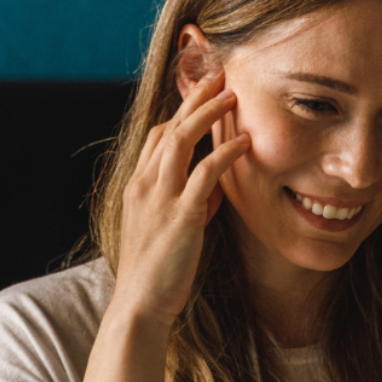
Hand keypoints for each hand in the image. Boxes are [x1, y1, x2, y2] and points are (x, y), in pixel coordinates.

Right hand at [113, 73, 245, 324]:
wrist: (139, 306)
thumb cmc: (156, 273)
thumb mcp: (171, 231)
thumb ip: (192, 205)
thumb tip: (216, 191)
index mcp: (137, 188)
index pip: (156, 137)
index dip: (181, 114)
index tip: (204, 98)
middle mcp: (143, 185)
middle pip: (169, 127)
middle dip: (195, 98)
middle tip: (220, 75)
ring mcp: (159, 198)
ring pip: (182, 139)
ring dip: (209, 113)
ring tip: (233, 95)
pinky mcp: (181, 216)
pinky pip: (204, 173)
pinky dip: (226, 153)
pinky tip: (244, 142)